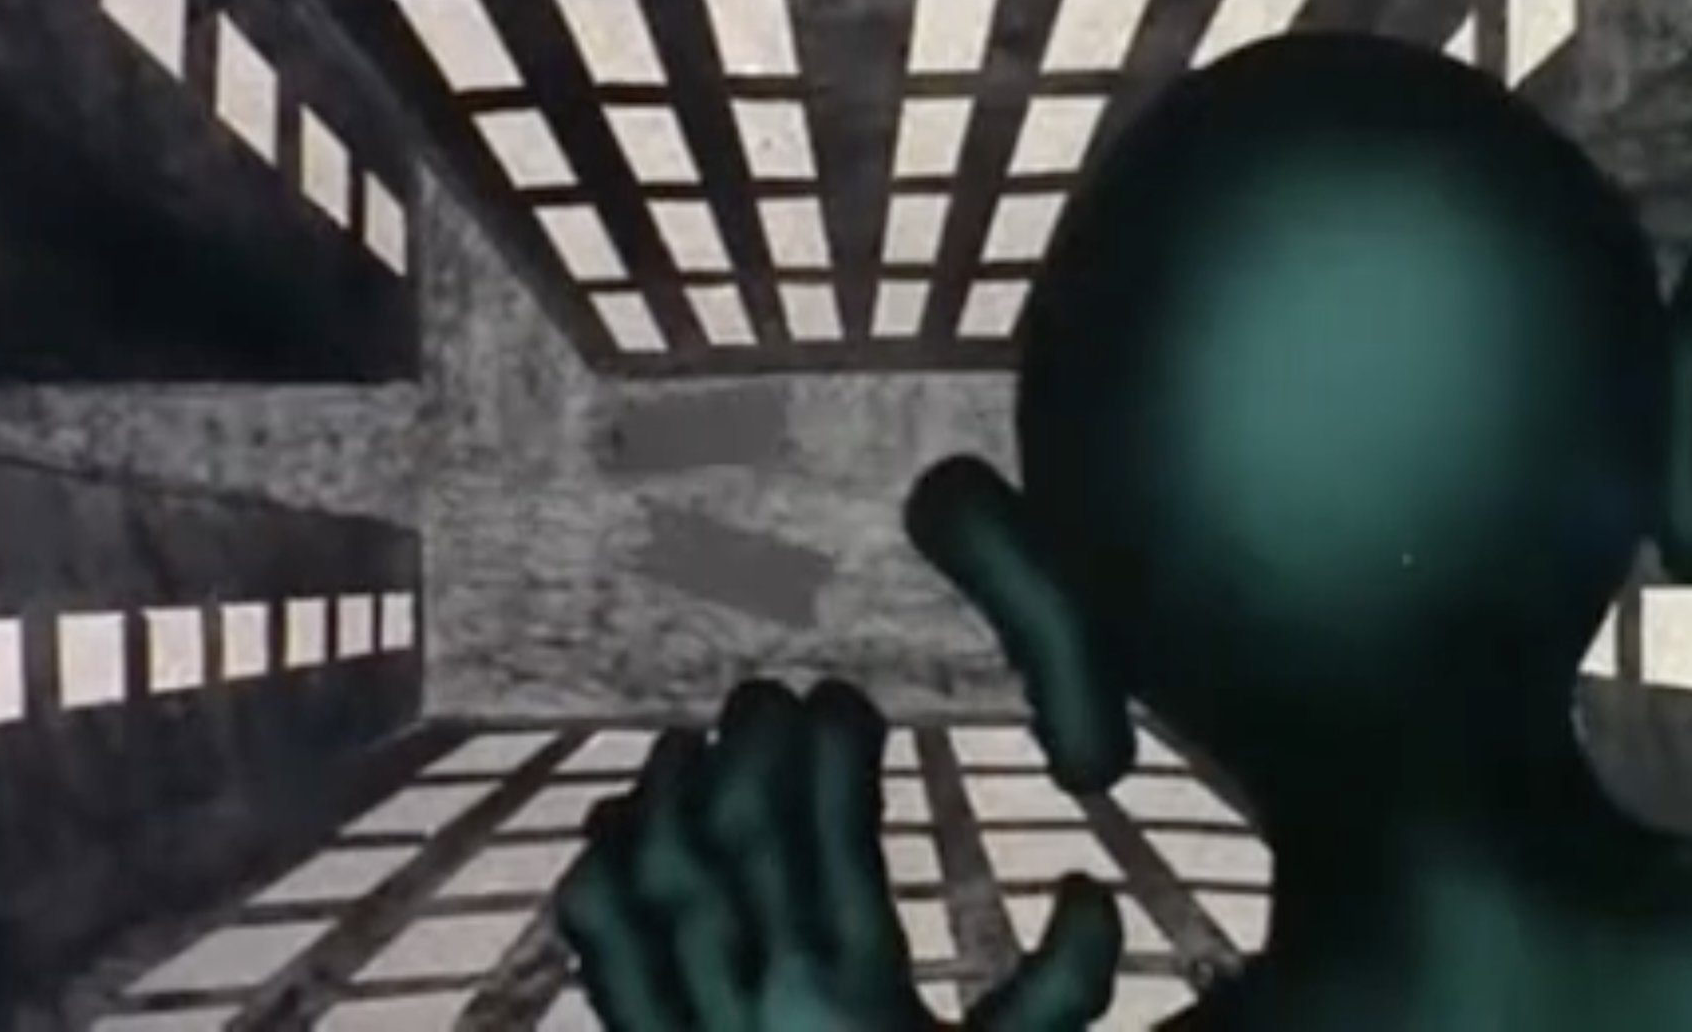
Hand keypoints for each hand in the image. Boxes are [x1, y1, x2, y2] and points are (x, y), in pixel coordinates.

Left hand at [555, 677, 1122, 1030]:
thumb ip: (1062, 995)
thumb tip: (1092, 888)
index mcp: (854, 992)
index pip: (836, 840)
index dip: (838, 755)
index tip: (853, 699)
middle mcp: (758, 1003)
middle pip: (739, 839)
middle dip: (751, 751)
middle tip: (770, 693)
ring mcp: (688, 1029)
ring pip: (659, 880)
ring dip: (668, 796)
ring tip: (688, 740)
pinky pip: (600, 955)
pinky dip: (598, 878)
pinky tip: (611, 833)